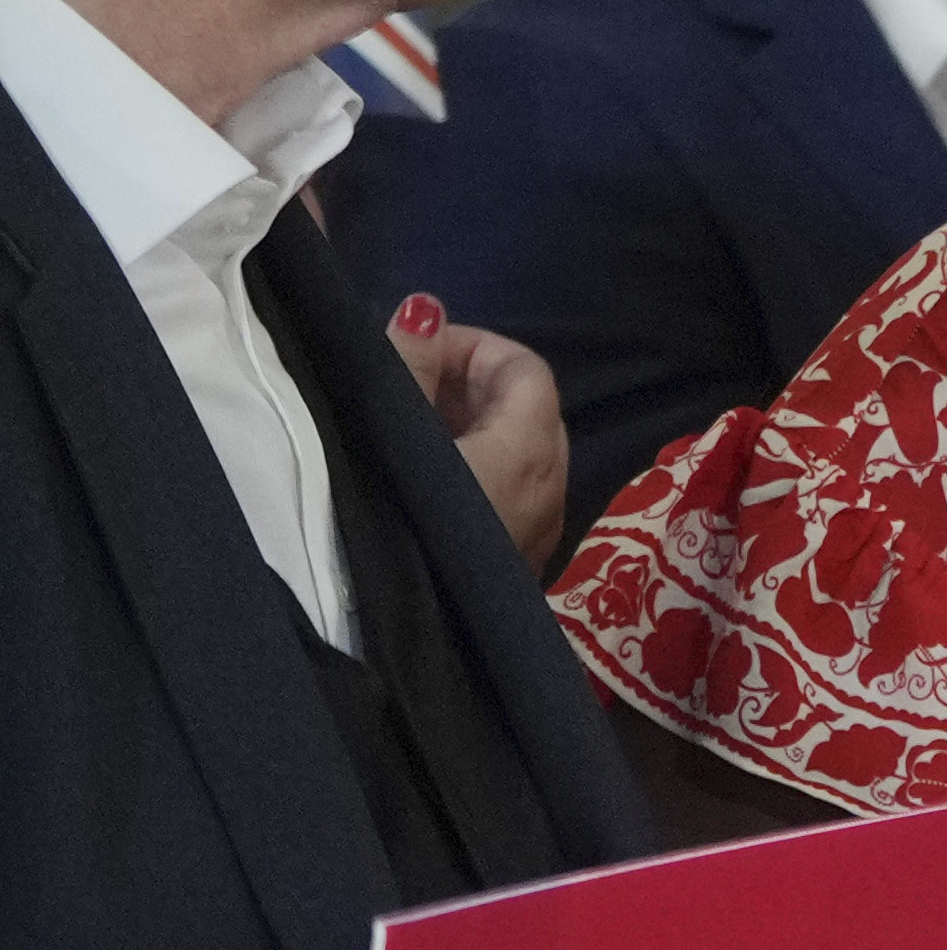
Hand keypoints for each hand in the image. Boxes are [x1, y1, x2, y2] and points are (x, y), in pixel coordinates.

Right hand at [389, 296, 566, 571]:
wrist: (397, 640)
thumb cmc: (393, 523)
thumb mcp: (394, 433)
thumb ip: (410, 367)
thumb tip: (428, 309)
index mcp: (530, 451)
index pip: (526, 369)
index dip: (473, 346)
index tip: (415, 345)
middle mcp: (550, 489)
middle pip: (529, 408)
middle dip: (469, 383)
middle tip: (405, 380)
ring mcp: (537, 530)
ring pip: (518, 453)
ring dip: (468, 425)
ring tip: (403, 422)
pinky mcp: (514, 562)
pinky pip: (508, 493)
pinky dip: (474, 466)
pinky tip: (422, 474)